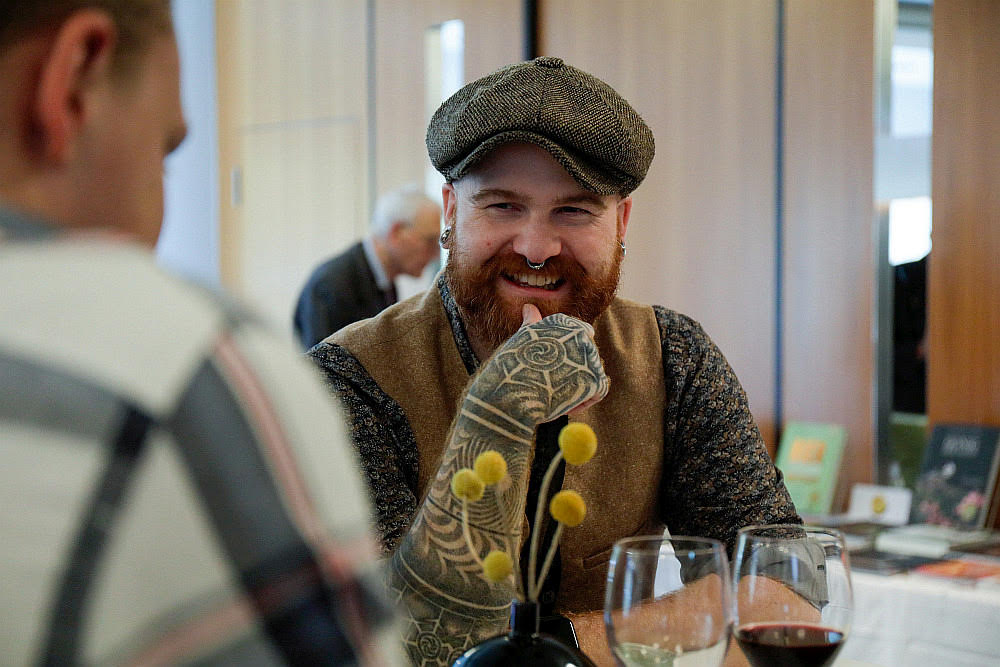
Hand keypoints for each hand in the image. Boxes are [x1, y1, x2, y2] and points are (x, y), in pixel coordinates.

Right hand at [468, 304, 608, 426]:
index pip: (579, 332)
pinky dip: (581, 403)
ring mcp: (590, 357)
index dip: (566, 353)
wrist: (510, 394)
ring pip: (591, 375)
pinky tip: (561, 405)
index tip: (549, 367)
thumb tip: (529, 307)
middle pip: (585, 355)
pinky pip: (595, 393)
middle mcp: (581, 334)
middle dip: (572, 371)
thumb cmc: (510, 368)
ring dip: (575, 388)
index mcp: (563, 322)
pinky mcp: (596, 380)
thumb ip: (532, 323)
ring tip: (552, 394)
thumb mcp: (521, 339)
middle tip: (549, 384)